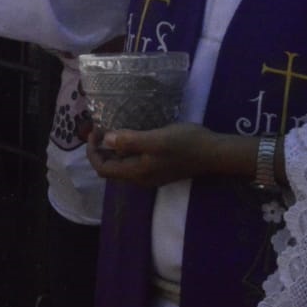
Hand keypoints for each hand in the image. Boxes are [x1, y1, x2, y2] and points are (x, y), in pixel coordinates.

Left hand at [86, 122, 253, 188]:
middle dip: (100, 150)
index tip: (95, 130)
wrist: (213, 153)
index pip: (102, 168)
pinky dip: (125, 150)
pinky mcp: (159, 168)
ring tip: (113, 129)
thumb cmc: (184, 144)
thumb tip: (106, 140)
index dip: (93, 151)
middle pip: (110, 168)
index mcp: (136, 173)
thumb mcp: (155, 139)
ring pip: (122, 165)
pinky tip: (131, 135)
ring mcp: (150, 175)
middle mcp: (140, 178)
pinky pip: (134, 162)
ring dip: (112, 150)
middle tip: (101, 128)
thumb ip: (129, 141)